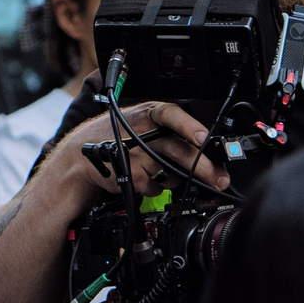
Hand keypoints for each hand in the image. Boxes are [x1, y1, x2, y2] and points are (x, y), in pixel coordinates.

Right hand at [61, 100, 224, 198]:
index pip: (170, 114)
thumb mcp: (144, 123)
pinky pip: (157, 188)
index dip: (188, 125)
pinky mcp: (130, 175)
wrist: (83, 154)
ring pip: (173, 174)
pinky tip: (143, 176)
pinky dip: (156, 187)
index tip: (202, 137)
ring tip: (158, 167)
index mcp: (150, 113)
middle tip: (220, 179)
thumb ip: (172, 132)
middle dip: (204, 168)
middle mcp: (143, 132)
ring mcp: (136, 155)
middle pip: (180, 151)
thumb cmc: (121, 136)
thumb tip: (209, 152)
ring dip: (175, 178)